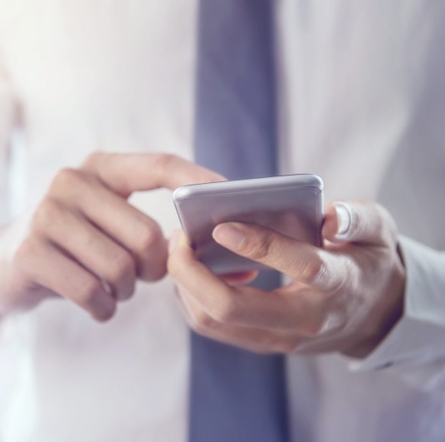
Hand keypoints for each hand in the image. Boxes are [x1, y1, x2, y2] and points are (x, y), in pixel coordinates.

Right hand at [0, 152, 222, 324]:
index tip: (228, 197)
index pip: (157, 165)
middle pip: (146, 236)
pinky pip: (90, 291)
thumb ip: (151, 226)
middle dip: (154, 270)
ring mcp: (46, 214)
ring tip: (114, 290)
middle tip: (143, 278)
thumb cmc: (72, 247)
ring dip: (125, 292)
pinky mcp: (30, 251)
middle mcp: (70, 182)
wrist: (1, 266)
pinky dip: (102, 308)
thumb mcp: (106, 223)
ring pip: (119, 268)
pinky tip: (97, 304)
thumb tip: (226, 254)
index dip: (196, 180)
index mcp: (98, 168)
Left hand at [168, 201, 406, 357]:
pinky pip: (212, 324)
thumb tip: (329, 216)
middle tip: (179, 236)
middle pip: (232, 308)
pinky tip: (193, 268)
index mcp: (340, 284)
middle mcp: (305, 320)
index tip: (222, 226)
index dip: (260, 246)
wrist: (374, 316)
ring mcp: (279, 338)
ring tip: (181, 247)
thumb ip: (357, 219)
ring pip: (213, 321)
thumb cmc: (368, 261)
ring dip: (186, 284)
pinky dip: (192, 295)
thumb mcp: (377, 232)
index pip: (300, 267)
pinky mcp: (260, 342)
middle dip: (193, 273)